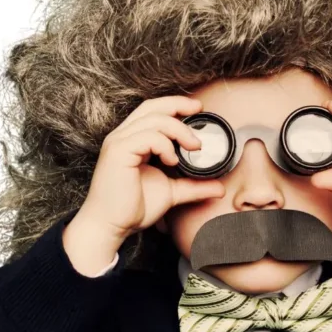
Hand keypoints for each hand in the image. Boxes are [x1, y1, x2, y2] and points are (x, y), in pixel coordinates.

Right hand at [77, 95, 225, 240]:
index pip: (153, 111)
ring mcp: (119, 142)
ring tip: (193, 147)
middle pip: (152, 106)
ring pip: (154, 120)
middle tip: (199, 112)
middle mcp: (123, 136)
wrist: (112, 227)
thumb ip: (194, 186)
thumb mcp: (171, 192)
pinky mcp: (118, 152)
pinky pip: (147, 137)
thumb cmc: (133, 208)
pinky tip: (173, 160)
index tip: (198, 109)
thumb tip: (220, 187)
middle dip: (178, 105)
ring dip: (179, 130)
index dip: (175, 105)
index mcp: (132, 139)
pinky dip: (165, 145)